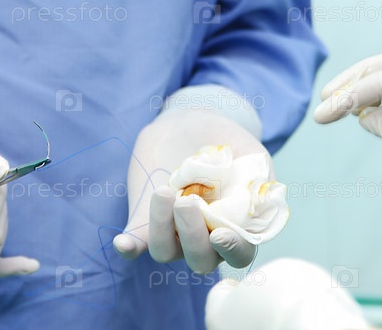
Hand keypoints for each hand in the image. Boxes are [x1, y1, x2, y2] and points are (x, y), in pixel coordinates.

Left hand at [113, 110, 263, 272]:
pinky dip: (128, 247)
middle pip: (200, 260)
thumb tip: (257, 202)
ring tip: (164, 191)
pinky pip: (135, 243)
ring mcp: (173, 229)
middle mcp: (204, 235)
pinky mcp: (144, 218)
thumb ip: (260, 179)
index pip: (239, 254)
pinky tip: (122, 243)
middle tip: (186, 201)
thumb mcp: (251, 154)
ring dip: (163, 228)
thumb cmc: (226, 141)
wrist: (190, 121)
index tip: (220, 233)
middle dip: (192, 236)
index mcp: (236, 225)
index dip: (232, 250)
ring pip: (165, 251)